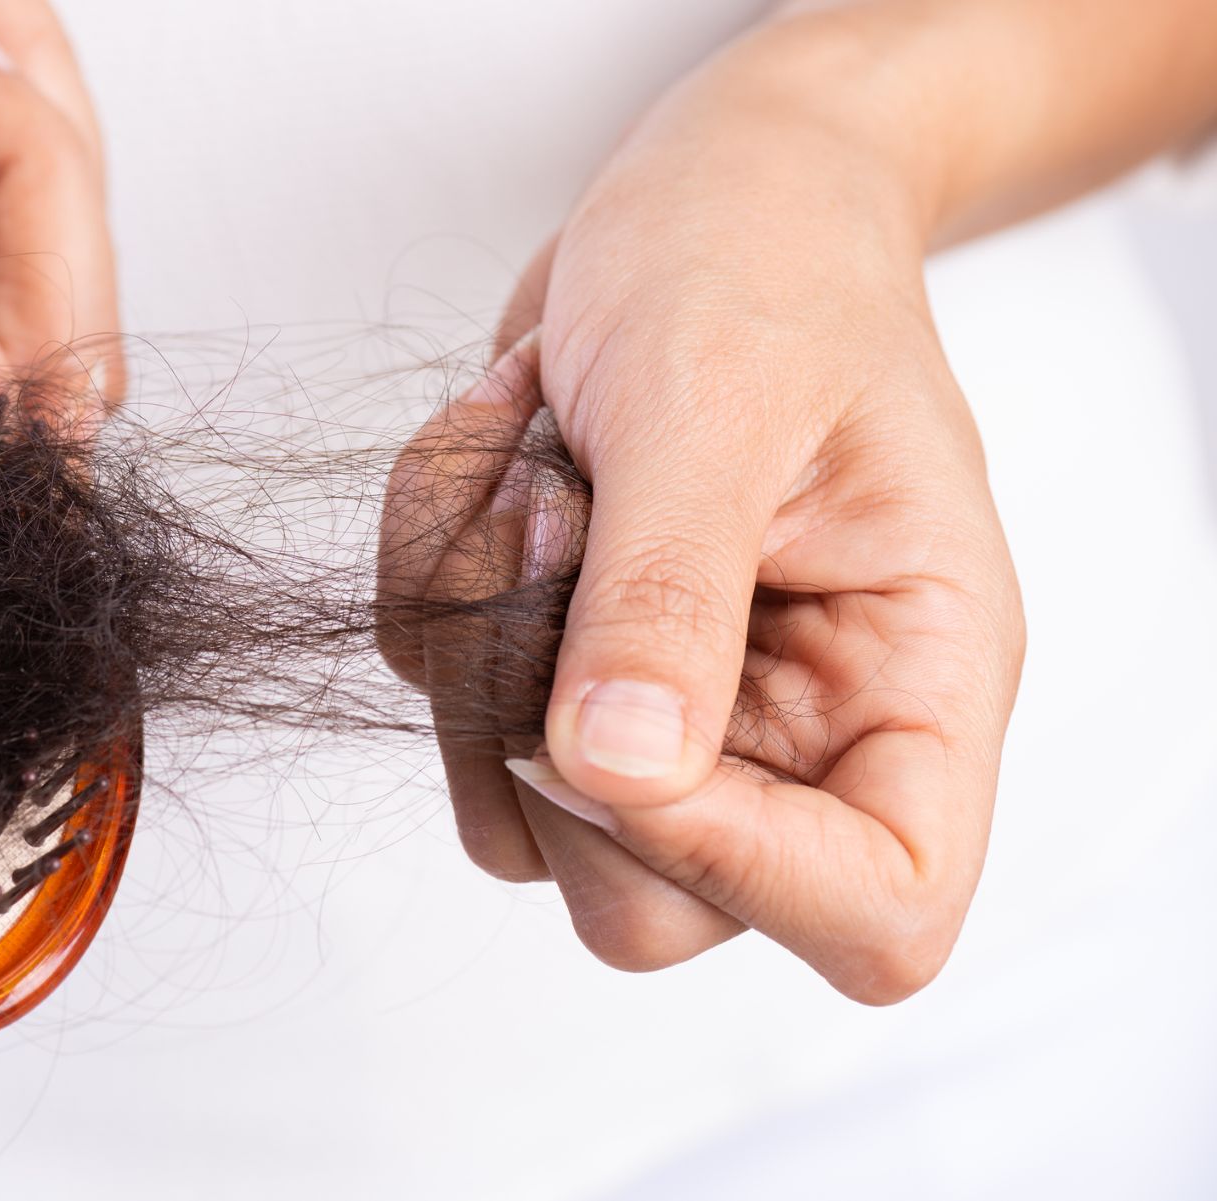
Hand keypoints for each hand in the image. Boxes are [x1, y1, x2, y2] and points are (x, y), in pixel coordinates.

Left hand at [381, 37, 1023, 1003]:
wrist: (707, 200)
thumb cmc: (761, 268)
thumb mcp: (720, 406)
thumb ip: (671, 595)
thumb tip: (622, 770)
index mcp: (913, 684)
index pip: (877, 913)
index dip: (733, 868)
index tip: (621, 718)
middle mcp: (797, 732)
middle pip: (646, 906)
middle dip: (545, 728)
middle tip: (561, 528)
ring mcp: (670, 714)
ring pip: (512, 813)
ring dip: (470, 633)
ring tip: (537, 467)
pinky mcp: (563, 669)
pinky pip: (439, 696)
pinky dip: (430, 572)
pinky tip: (506, 453)